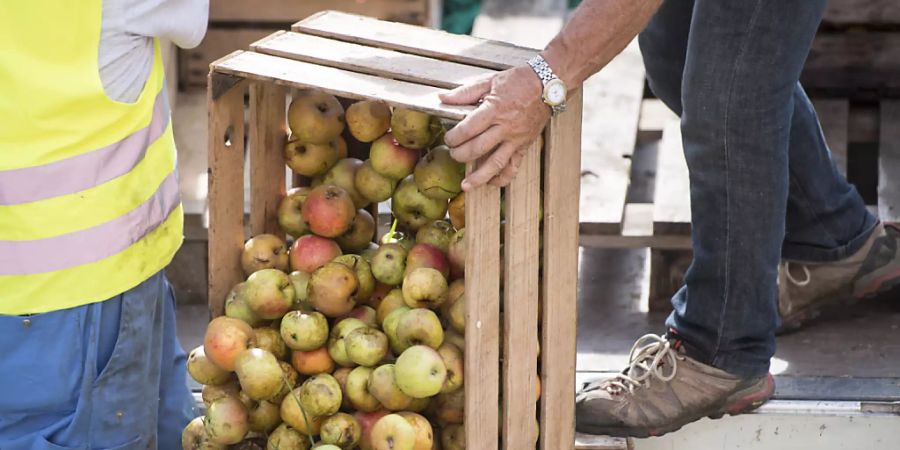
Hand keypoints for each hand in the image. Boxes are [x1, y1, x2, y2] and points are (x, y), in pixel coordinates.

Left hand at [439, 65, 550, 190]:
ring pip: (496, 163)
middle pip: (478, 148)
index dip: (454, 137)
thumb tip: (441, 98)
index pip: (468, 129)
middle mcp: (505, 127)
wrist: (549, 84)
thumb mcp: (490, 81)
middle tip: (452, 154)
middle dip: (460, 154)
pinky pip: (514, 166)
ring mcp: (516, 138)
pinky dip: (503, 178)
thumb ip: (465, 92)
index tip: (448, 139)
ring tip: (466, 186)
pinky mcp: (525, 145)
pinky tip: (492, 183)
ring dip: (479, 177)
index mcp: (494, 109)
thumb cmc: (518, 80)